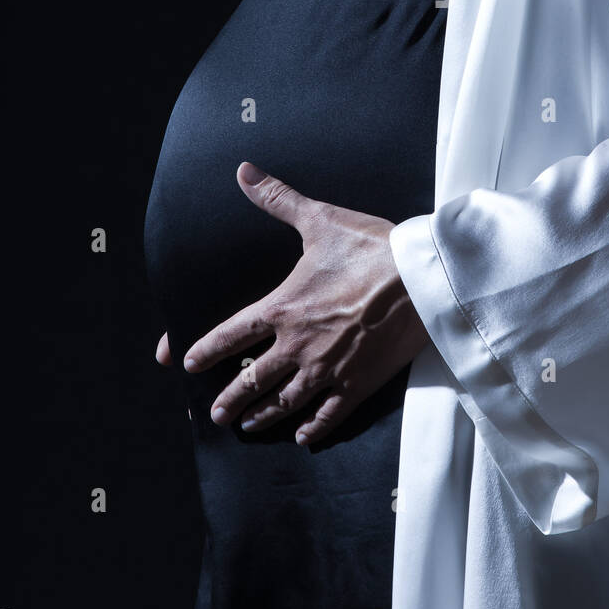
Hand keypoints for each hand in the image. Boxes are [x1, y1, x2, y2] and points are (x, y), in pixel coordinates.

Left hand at [156, 162, 429, 445]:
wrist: (420, 278)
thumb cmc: (371, 247)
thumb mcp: (320, 219)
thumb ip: (278, 199)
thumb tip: (244, 172)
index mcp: (283, 309)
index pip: (231, 336)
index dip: (207, 351)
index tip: (188, 364)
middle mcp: (297, 345)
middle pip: (252, 381)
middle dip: (231, 399)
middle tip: (218, 414)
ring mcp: (327, 369)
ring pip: (285, 403)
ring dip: (264, 417)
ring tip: (250, 427)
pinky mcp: (358, 383)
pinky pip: (329, 414)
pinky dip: (314, 427)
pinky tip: (305, 436)